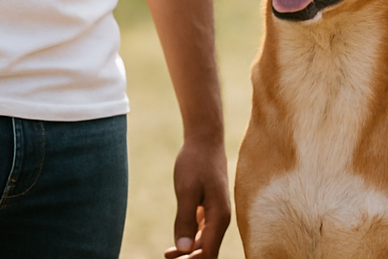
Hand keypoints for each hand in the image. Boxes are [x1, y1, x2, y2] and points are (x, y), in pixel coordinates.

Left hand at [163, 136, 229, 258]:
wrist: (205, 139)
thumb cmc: (196, 161)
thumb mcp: (187, 190)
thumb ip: (185, 220)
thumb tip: (184, 249)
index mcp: (219, 216)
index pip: (208, 253)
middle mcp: (221, 218)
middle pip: (207, 252)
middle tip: (166, 257)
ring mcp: (217, 213)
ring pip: (205, 244)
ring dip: (188, 253)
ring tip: (167, 254)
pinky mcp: (211, 208)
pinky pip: (203, 233)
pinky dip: (191, 242)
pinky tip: (175, 245)